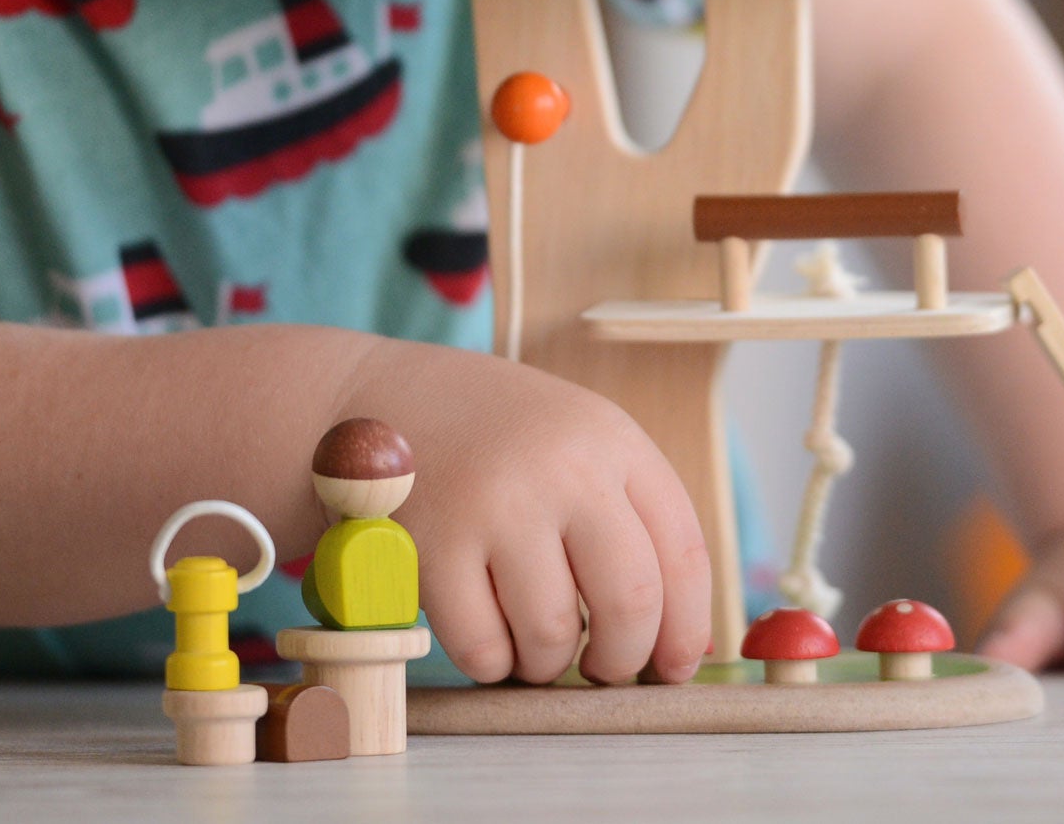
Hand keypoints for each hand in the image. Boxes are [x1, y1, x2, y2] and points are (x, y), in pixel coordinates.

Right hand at [347, 339, 709, 686]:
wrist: (376, 397)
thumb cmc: (492, 437)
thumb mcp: (575, 440)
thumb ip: (629, 519)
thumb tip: (680, 646)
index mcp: (611, 440)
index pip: (684, 554)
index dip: (687, 629)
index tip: (674, 666)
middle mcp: (561, 468)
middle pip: (631, 603)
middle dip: (623, 658)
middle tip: (602, 666)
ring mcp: (495, 506)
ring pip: (553, 635)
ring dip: (549, 662)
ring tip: (532, 638)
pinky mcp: (432, 547)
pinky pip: (483, 649)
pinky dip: (491, 661)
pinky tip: (484, 627)